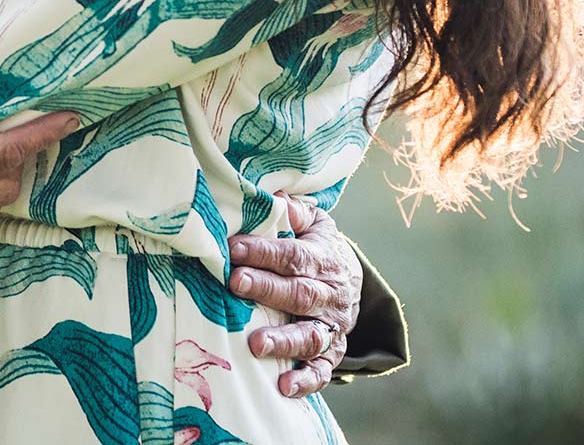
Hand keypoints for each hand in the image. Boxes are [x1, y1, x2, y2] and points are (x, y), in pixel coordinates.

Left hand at [228, 195, 364, 397]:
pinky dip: (306, 381)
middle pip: (300, 294)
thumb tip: (273, 198)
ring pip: (311, 336)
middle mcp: (331, 295)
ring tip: (255, 344)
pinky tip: (283, 387)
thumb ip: (294, 213)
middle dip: (267, 289)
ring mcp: (332, 327)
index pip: (294, 256)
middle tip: (235, 284)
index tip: (232, 248)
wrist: (351, 279)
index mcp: (324, 260)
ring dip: (284, 340)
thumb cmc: (316, 247)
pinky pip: (322, 370)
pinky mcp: (331, 352)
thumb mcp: (313, 223)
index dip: (264, 252)